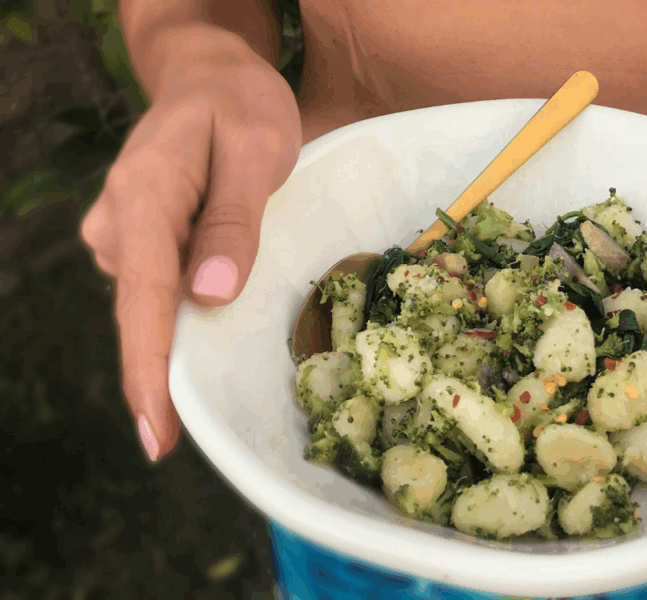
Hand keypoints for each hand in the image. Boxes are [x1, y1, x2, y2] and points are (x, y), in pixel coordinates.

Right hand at [81, 40, 301, 461]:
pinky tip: (206, 326)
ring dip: (177, 341)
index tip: (156, 433)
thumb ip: (233, 222)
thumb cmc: (240, 105)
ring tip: (205, 381)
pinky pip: (157, 287)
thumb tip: (208, 297)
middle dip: (158, 376)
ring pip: (150, 303)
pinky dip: (180, 314)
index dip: (149, 370)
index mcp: (147, 195)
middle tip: (175, 440)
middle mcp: (119, 218)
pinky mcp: (137, 236)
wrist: (210, 75)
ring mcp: (122, 229)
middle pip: (141, 311)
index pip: (144, 296)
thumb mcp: (257, 151)